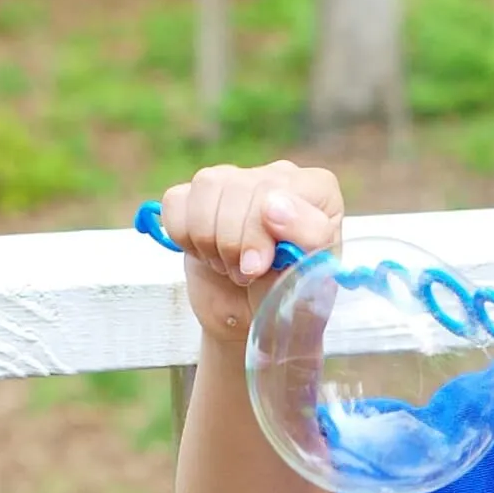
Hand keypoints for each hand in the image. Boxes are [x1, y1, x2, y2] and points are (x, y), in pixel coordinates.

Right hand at [160, 161, 343, 344]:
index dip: (259, 232)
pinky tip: (205, 253)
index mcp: (317, 191)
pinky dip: (184, 235)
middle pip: (240, 188)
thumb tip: (273, 206)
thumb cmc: (289, 299)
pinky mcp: (197, 197)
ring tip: (227, 265)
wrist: (254, 316)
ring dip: (210, 239)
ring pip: (208, 187)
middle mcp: (278, 177)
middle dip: (234, 242)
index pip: (281, 190)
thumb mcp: (312, 280)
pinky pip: (176, 200)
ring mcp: (236, 181)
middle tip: (245, 275)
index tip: (258, 267)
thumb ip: (306, 239)